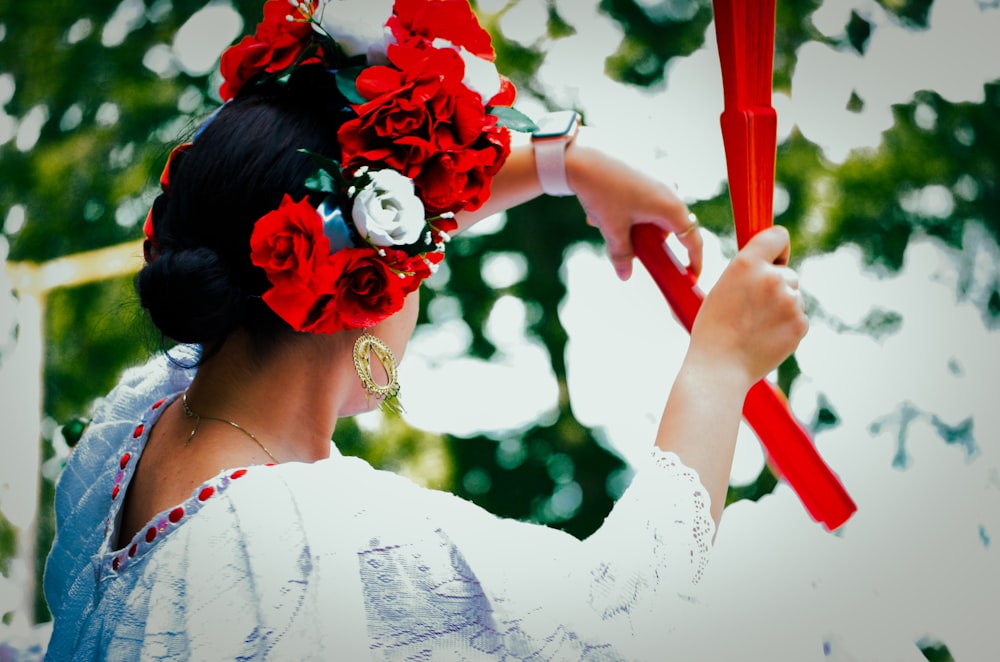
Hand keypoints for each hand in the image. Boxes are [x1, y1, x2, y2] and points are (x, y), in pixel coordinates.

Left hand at [565, 128, 702, 280]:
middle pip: (668, 226)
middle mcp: (671, 189)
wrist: (581, 156)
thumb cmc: (602, 191)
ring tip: (603, 222)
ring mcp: (659, 175)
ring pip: (652, 211)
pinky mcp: (645, 167)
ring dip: (632, 223)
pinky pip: (643, 194)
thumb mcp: (612, 229)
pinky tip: (600, 208)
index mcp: (671, 206)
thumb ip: (622, 255)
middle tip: (627, 246)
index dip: (695, 261)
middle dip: (648, 240)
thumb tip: (624, 275)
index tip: (691, 276)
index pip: (692, 240)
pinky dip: (627, 206)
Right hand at [688, 226, 807, 387]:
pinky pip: (799, 317)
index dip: (777, 249)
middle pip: (787, 273)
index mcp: (746, 263)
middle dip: (777, 286)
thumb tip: (773, 267)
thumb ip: (749, 272)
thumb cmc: (713, 329)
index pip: (778, 236)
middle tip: (753, 308)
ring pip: (794, 296)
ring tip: (756, 326)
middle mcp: (771, 277)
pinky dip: (787, 326)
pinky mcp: (801, 324)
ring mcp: (790, 301)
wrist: (719, 367)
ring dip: (782, 308)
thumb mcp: (722, 287)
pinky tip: (765, 337)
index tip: (773, 260)